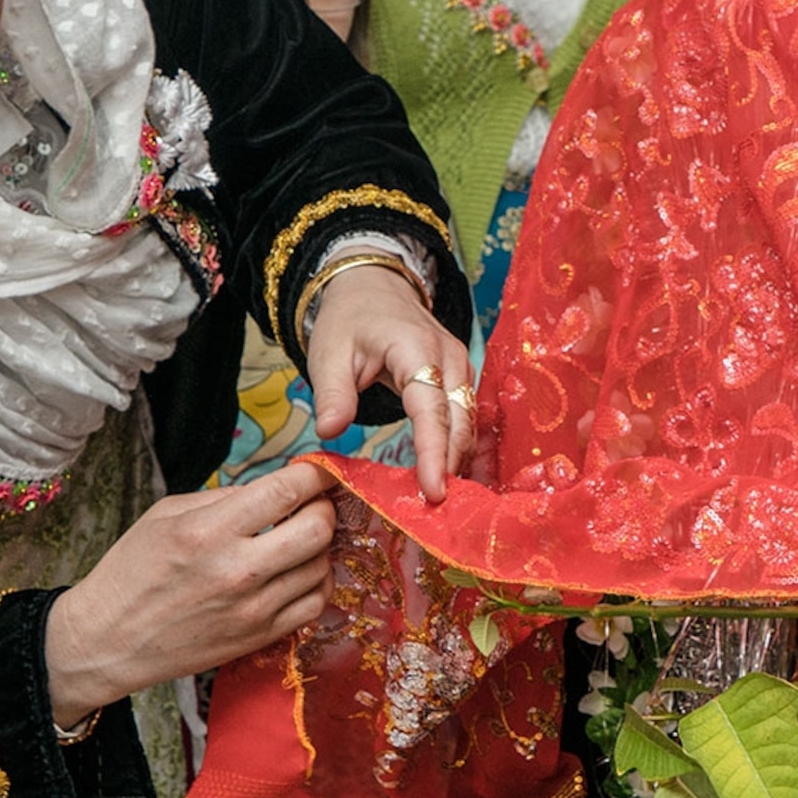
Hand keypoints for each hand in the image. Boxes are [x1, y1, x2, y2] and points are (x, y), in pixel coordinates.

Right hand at [43, 460, 335, 723]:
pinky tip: (298, 571)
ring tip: (298, 538)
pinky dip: (316, 582)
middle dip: (323, 508)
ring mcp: (253, 608)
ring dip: (320, 546)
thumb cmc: (132, 571)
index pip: (286, 491)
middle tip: (311, 504)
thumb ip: (225, 498)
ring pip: (322, 565)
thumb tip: (275, 488)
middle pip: (318, 528)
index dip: (316, 474)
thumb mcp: (165, 515)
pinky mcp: (260, 636)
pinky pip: (314, 603)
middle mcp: (237, 570)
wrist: (109, 640)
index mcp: (208, 531)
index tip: (322, 470)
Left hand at [301, 263, 475, 502]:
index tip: (432, 491)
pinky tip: (447, 475)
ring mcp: (461, 367)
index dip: (434, 454)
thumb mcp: (328, 352)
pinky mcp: (461, 378)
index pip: (432, 410)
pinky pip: (467, 418)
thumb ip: (332, 393)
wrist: (373, 286)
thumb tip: (330, 433)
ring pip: (469, 423)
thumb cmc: (348, 320)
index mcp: (416, 350)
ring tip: (442, 501)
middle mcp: (450, 358)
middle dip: (452, 466)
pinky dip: (458, 447)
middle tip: (437, 511)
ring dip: (458, 460)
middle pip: (460, 422)